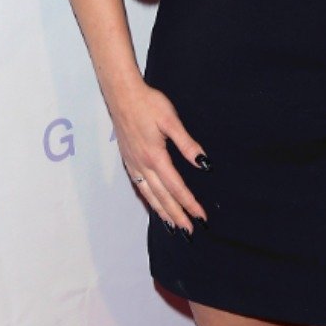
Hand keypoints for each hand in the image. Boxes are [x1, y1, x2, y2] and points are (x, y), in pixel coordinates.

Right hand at [108, 77, 209, 234]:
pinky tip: (152, 204)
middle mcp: (142, 164)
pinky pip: (139, 186)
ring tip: (173, 226)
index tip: (202, 217)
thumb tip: (203, 164)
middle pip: (162, 197)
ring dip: (162, 212)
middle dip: (176, 215)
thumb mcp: (171, 120)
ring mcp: (133, 163)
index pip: (176, 187)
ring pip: (148, 194)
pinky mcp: (127, 159)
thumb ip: (187, 144)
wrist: (121, 94)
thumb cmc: (148, 103)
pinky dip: (147, 199)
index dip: (190, 203)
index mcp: (155, 156)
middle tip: (189, 232)